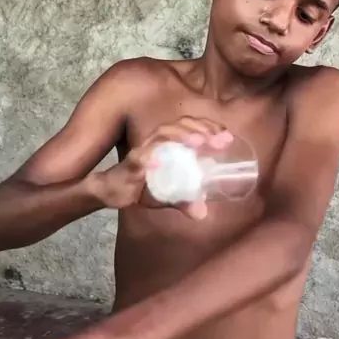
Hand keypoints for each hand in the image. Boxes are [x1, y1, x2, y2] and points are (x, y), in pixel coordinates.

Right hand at [91, 116, 232, 218]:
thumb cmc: (141, 186)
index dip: (209, 128)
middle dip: (201, 129)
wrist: (112, 192)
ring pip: (162, 134)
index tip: (227, 137)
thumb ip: (185, 200)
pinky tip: (158, 161)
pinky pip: (139, 158)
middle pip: (180, 125)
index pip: (191, 127)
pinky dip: (148, 158)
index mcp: (170, 144)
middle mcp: (158, 142)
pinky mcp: (130, 164)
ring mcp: (144, 151)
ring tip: (197, 142)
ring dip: (181, 136)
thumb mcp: (168, 195)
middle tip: (218, 141)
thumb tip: (202, 213)